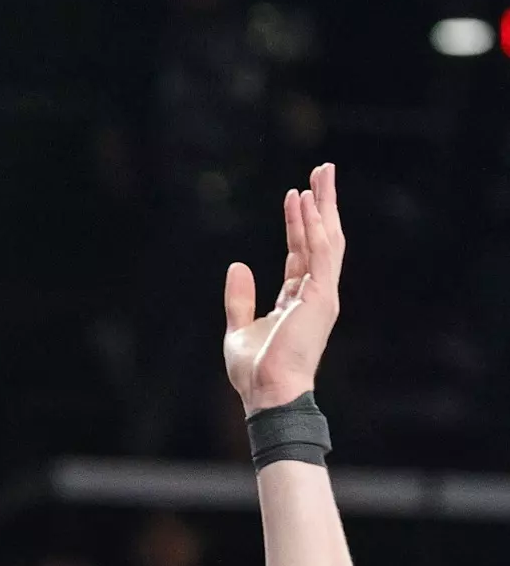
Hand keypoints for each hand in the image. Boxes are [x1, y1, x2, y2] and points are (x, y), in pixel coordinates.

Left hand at [224, 163, 343, 412]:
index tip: (296, 196)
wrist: (267, 394)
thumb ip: (239, 297)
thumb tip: (238, 265)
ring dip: (324, 205)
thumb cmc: (255, 371)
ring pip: (327, 239)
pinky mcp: (320, 297)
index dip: (299, 223)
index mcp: (298, 300)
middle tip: (322, 171)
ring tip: (321, 174)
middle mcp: (315, 293)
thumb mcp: (238, 327)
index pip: (302, 253)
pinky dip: (315, 225)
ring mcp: (321, 294)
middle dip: (322, 205)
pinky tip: (309, 202)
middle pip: (321, 239)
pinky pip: (320, 252)